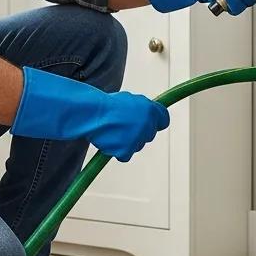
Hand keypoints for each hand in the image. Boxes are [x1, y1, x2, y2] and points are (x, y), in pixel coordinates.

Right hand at [12, 67, 169, 161]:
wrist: (92, 113)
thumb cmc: (106, 105)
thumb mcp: (129, 100)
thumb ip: (142, 108)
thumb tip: (148, 115)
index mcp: (150, 109)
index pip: (163, 120)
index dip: (155, 122)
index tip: (150, 123)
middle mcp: (148, 125)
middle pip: (149, 134)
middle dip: (138, 132)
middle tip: (123, 127)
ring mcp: (138, 139)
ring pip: (137, 145)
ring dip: (127, 141)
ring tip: (113, 131)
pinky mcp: (127, 151)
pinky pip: (125, 155)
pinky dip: (117, 151)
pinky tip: (109, 140)